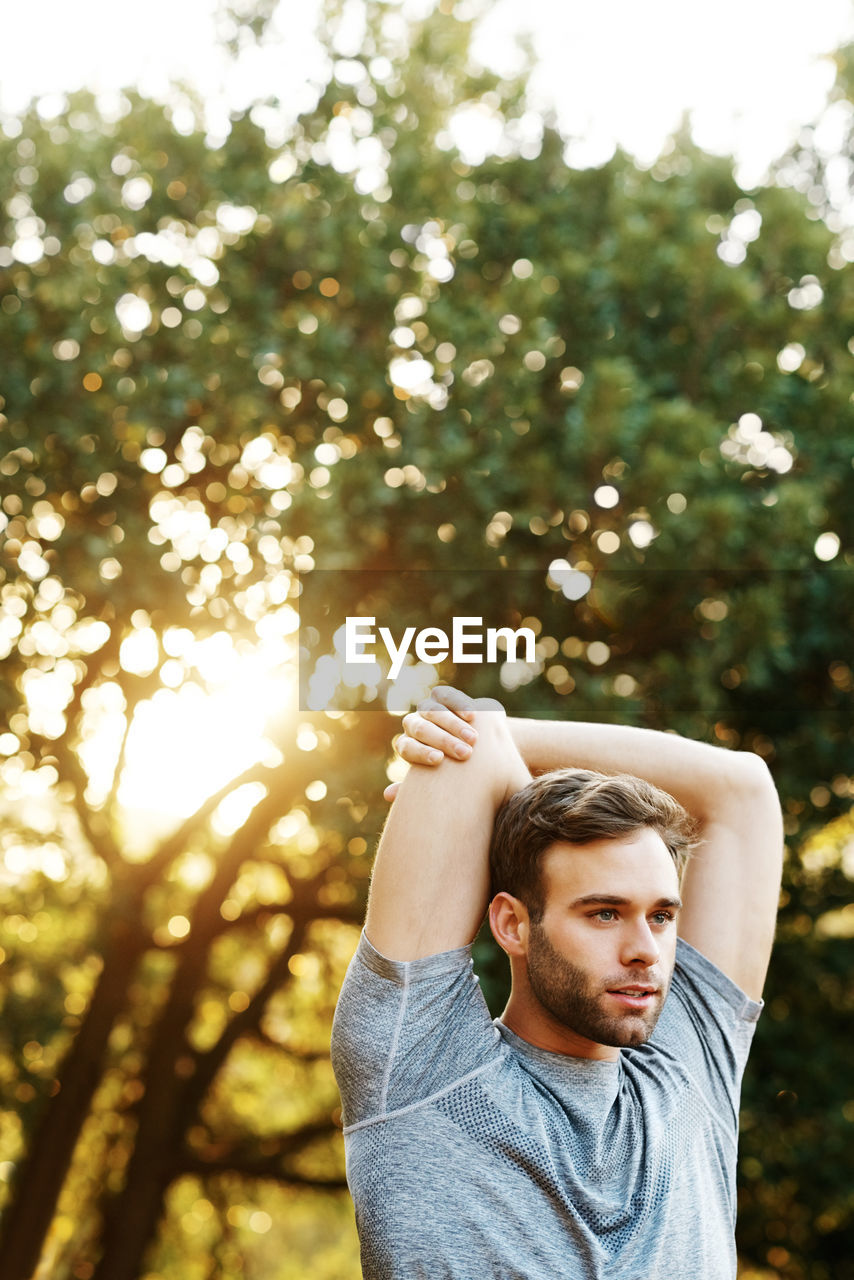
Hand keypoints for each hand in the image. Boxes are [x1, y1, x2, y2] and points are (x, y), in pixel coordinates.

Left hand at [383, 685, 479, 800]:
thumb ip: (415, 788)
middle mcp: (413, 725)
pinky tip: (472, 716)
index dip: (421, 752)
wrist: (471, 746)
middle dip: (444, 741)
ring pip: (433, 711)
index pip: (407, 747)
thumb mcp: (437, 779)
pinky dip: (459, 704)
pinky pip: (446, 696)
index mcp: (407, 745)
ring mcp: (426, 709)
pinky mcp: (441, 697)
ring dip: (454, 725)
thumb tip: (388, 795)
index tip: (439, 760)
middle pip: (421, 729)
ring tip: (474, 739)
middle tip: (465, 754)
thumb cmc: (451, 770)